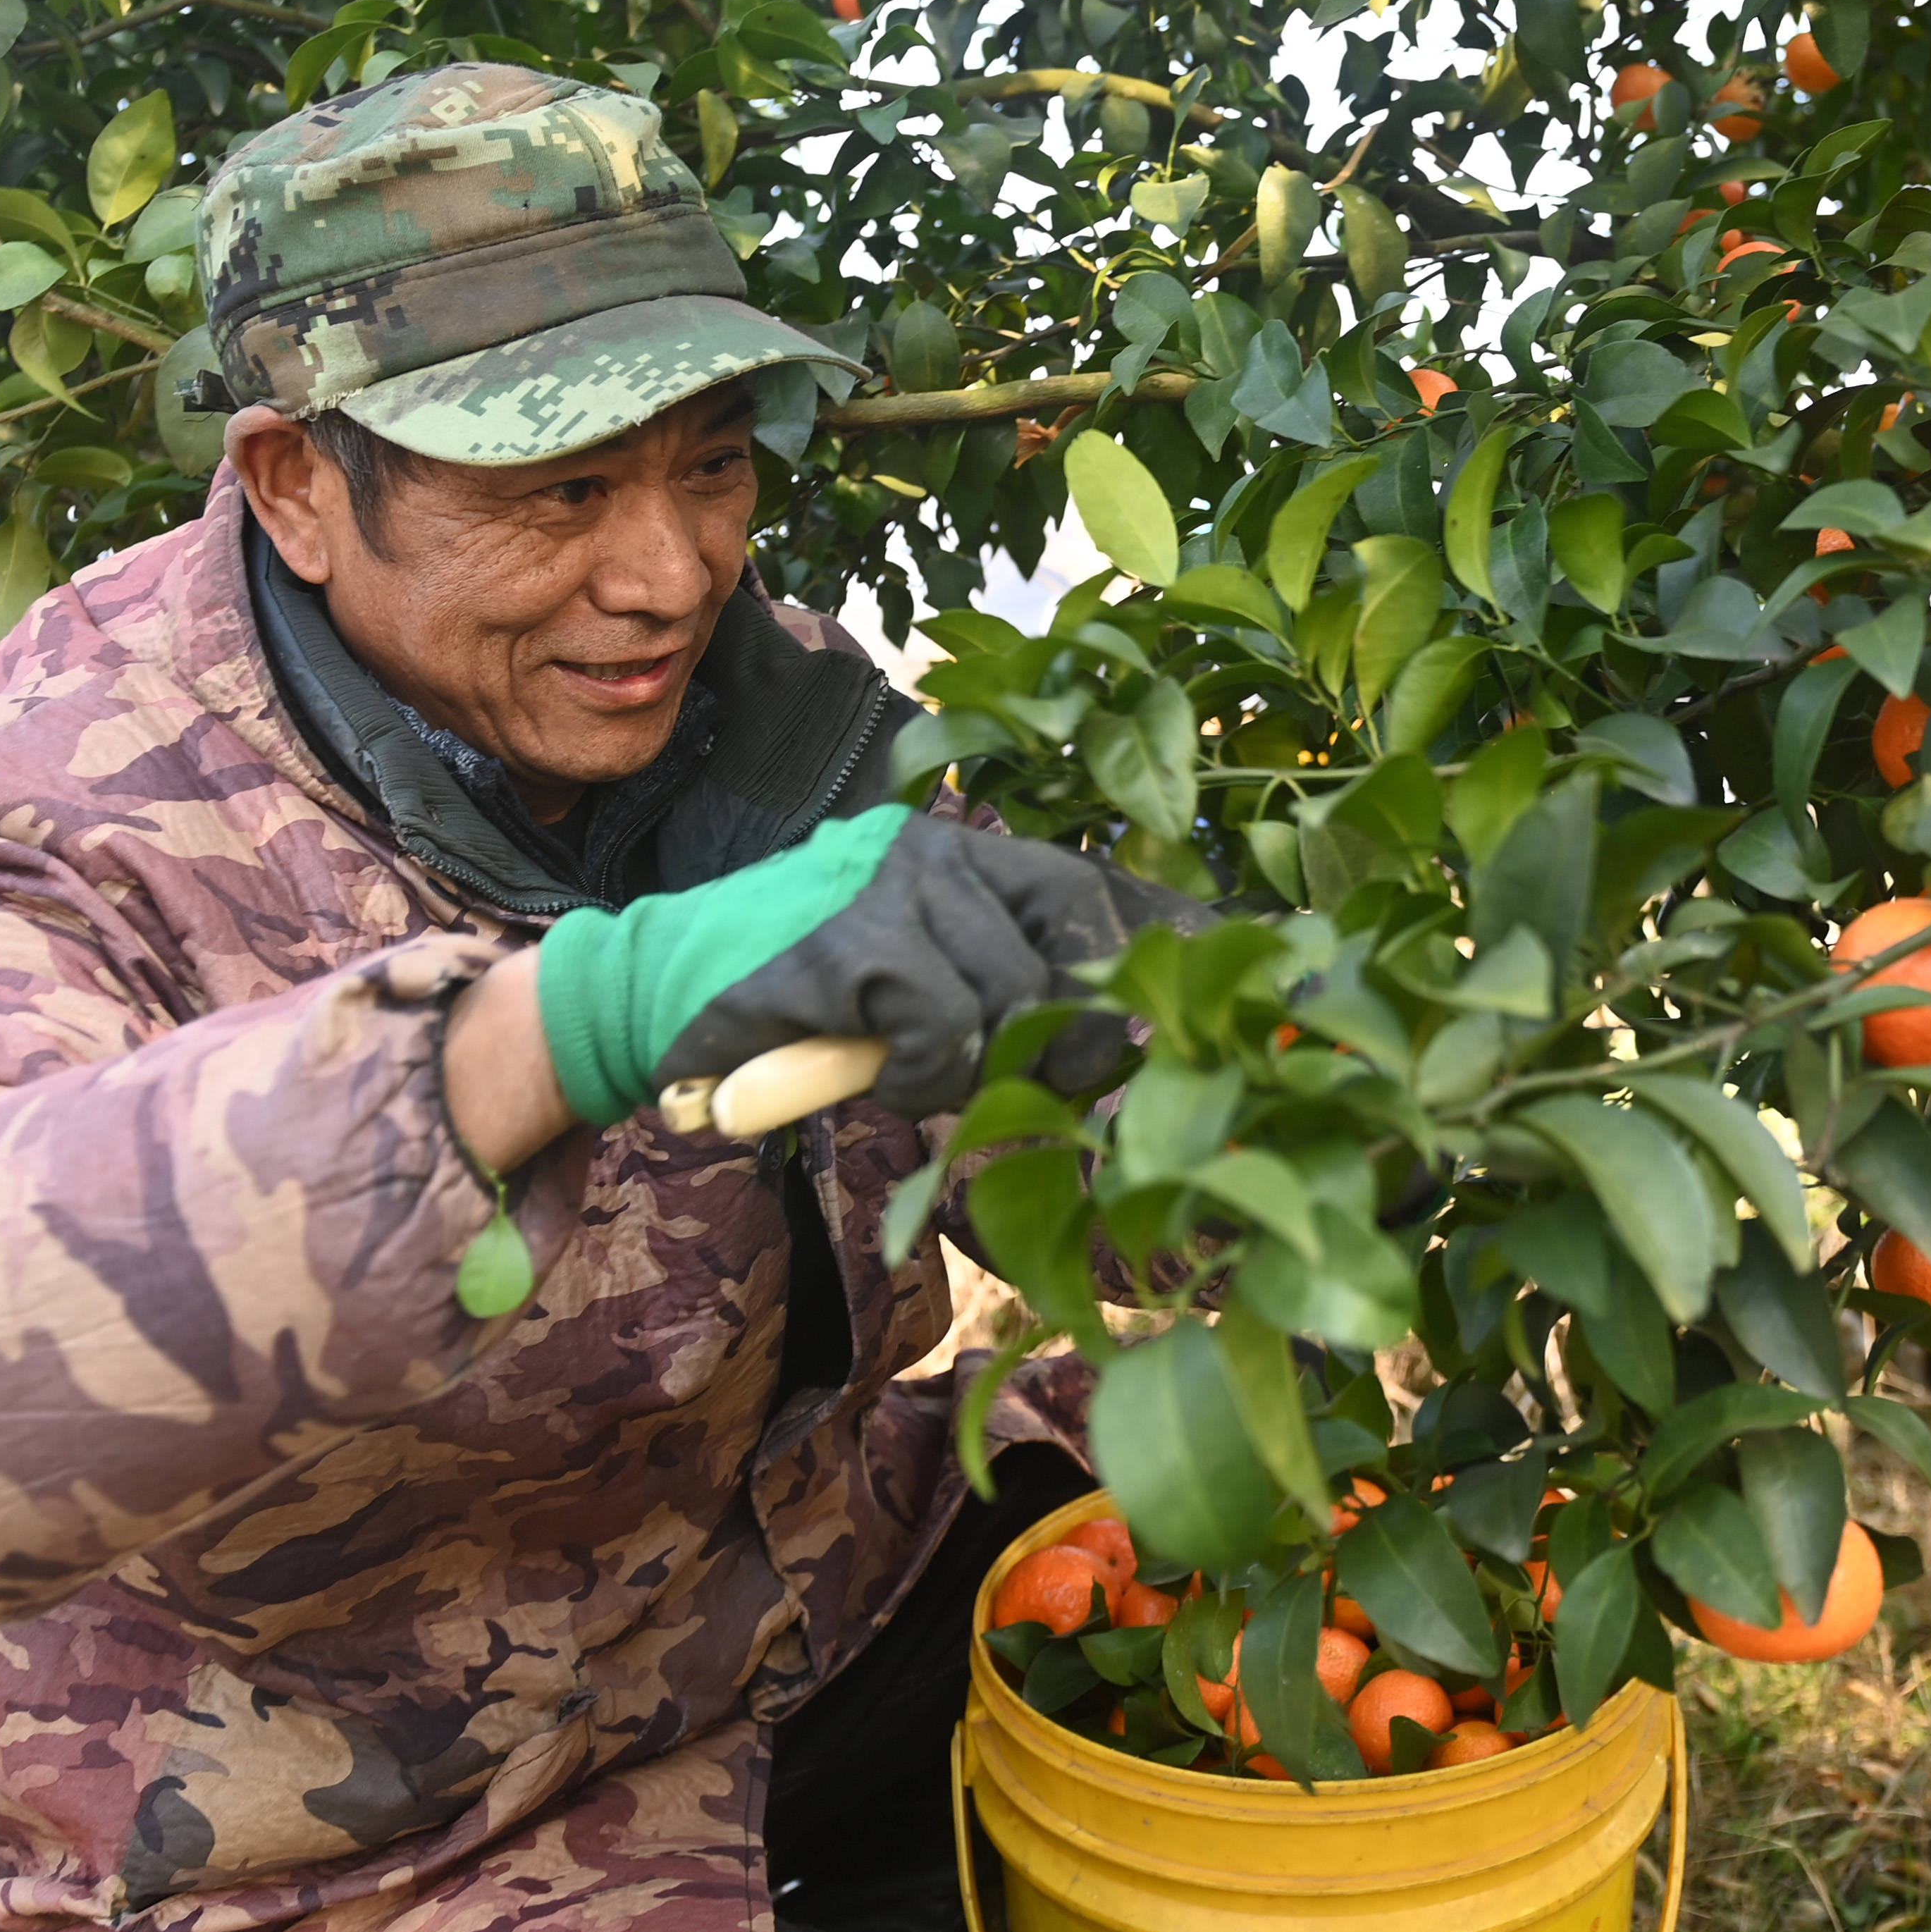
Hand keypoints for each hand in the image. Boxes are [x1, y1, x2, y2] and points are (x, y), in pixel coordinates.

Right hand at [537, 809, 1213, 1126]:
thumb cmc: (817, 1006)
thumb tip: (1152, 1046)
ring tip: (912, 1073)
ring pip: (1019, 999)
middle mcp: (952, 850)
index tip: (1265, 983)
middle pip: (1091, 946)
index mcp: (984, 856)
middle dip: (1077, 1039)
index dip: (1193, 942)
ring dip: (977, 1070)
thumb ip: (1021, 996)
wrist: (665, 993)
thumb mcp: (936, 988)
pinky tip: (874, 1071)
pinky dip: (923, 1073)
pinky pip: (946, 1025)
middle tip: (1013, 1081)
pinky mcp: (848, 940)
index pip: (1120, 890)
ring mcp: (899, 884)